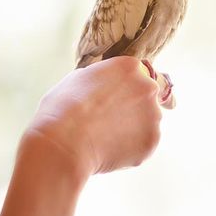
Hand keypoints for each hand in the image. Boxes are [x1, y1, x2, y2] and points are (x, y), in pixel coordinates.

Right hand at [20, 56, 168, 178]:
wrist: (63, 143)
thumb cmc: (62, 108)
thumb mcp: (78, 78)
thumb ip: (102, 78)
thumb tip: (107, 86)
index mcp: (129, 67)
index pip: (138, 73)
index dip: (126, 87)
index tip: (115, 99)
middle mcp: (147, 87)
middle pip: (146, 96)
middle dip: (132, 107)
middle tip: (107, 121)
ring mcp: (153, 115)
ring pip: (147, 122)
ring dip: (132, 128)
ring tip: (104, 137)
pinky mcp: (152, 141)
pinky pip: (144, 143)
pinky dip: (131, 148)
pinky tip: (108, 149)